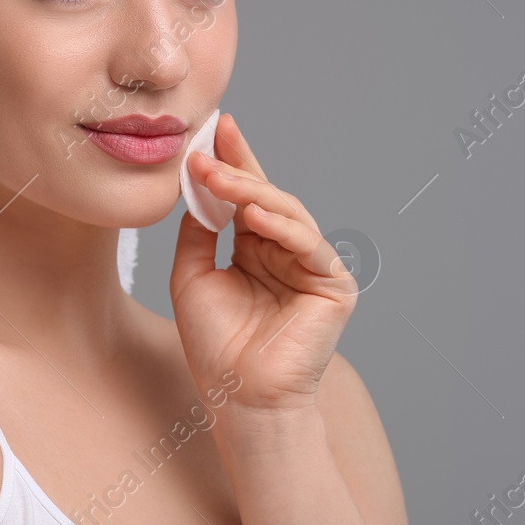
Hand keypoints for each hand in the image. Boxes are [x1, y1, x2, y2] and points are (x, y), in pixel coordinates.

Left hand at [169, 113, 358, 415]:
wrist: (239, 398)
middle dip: (238, 166)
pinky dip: (281, 225)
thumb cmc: (215, 346)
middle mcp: (285, 252)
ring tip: (217, 176)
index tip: (213, 126)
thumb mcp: (190, 276)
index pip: (245, 195)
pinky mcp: (334, 285)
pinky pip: (308, 244)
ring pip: (287, 213)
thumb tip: (198, 186)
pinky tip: (252, 213)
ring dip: (252, 190)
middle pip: (266, 196)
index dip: (232, 160)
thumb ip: (197, 230)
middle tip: (210, 142)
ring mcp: (312, 267)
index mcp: (255, 249)